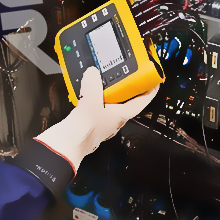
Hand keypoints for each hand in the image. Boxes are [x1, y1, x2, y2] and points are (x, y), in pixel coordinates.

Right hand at [34, 67, 158, 170]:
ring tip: (102, 81)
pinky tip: (84, 92)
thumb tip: (93, 73)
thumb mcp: (91, 100)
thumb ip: (93, 83)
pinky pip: (94, 108)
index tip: (154, 84)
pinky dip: (92, 99)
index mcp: (120, 116)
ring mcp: (100, 124)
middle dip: (126, 90)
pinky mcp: (88, 124)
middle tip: (125, 77)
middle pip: (125, 103)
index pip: (140, 104)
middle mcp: (112, 121)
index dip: (148, 93)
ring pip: (109, 105)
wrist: (66, 146)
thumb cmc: (84, 131)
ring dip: (108, 94)